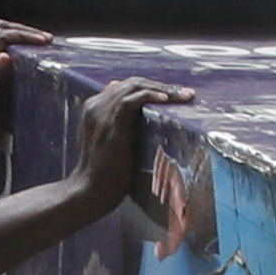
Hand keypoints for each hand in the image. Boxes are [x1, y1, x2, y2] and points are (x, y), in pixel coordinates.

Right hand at [72, 76, 193, 210]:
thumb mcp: (111, 144)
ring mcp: (102, 113)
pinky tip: (166, 99)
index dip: (151, 88)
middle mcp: (96, 105)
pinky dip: (150, 96)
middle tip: (185, 93)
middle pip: (133, 83)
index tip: (174, 95)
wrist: (89, 191)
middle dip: (161, 85)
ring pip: (135, 87)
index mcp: (94, 108)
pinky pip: (132, 100)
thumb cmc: (104, 174)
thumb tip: (139, 116)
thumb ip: (122, 127)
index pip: (126, 86)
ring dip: (162, 89)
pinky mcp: (111, 125)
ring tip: (183, 95)